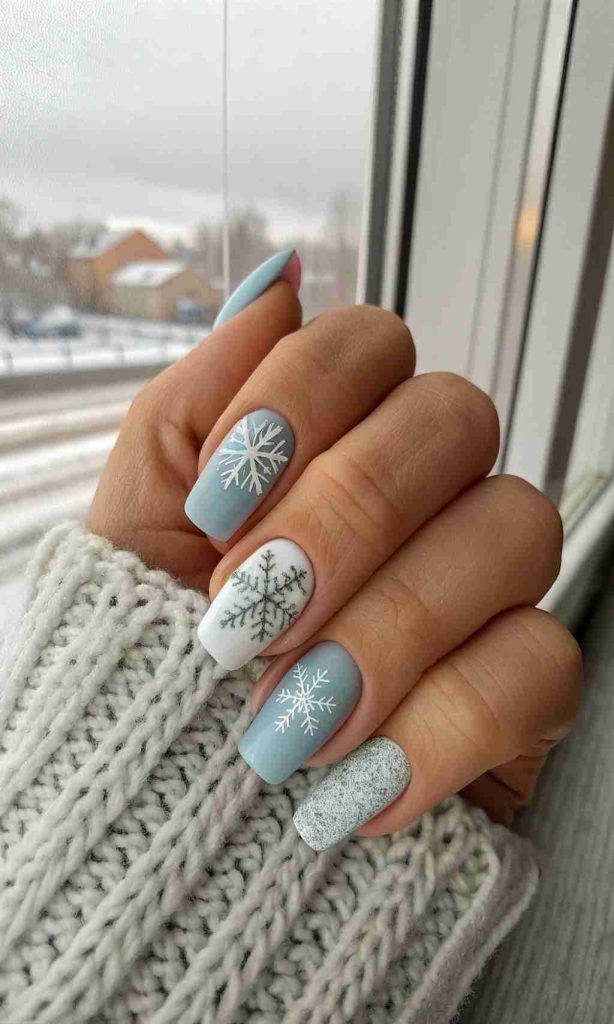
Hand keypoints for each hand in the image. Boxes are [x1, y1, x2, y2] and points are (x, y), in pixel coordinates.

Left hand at [88, 277, 581, 847]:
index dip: (303, 400)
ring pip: (515, 526)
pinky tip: (355, 787)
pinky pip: (542, 665)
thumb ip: (195, 403)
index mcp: (333, 439)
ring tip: (285, 723)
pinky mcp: (525, 683)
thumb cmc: (154, 658)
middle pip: (455, 416)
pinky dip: (441, 729)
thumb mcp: (137, 526)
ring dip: (387, 627)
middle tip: (244, 617)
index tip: (219, 502)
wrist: (176, 814)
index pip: (368, 343)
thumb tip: (278, 285)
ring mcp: (485, 580)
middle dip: (343, 517)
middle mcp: (425, 489)